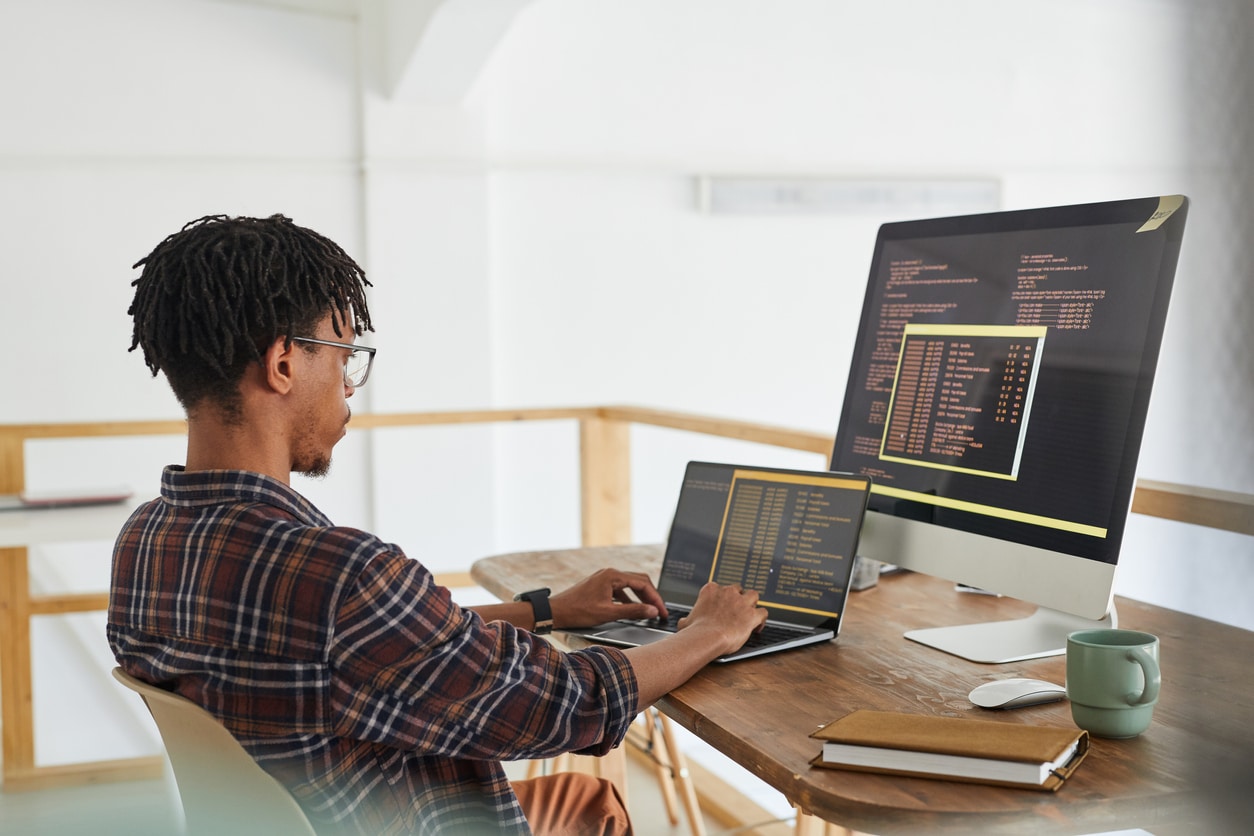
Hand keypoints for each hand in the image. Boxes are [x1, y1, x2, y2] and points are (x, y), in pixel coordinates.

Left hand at [549, 568, 668, 628]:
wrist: (555, 611)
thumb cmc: (578, 611)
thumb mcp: (608, 613)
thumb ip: (633, 611)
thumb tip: (653, 611)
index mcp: (613, 576)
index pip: (643, 584)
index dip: (656, 598)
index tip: (662, 612)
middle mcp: (610, 573)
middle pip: (639, 581)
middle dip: (651, 596)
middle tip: (661, 611)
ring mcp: (604, 578)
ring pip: (630, 585)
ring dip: (641, 598)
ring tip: (650, 611)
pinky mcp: (600, 585)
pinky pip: (620, 590)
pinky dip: (629, 599)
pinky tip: (632, 610)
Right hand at [677, 582, 767, 655]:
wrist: (707, 637)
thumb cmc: (696, 631)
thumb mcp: (685, 623)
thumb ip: (686, 620)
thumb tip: (682, 623)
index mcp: (711, 590)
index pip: (720, 588)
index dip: (722, 597)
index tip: (722, 605)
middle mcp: (728, 592)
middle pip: (738, 589)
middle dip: (738, 597)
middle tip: (736, 609)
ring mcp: (741, 602)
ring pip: (754, 595)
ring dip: (753, 603)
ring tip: (750, 612)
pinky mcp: (752, 614)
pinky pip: (763, 612)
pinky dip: (762, 619)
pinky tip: (758, 626)